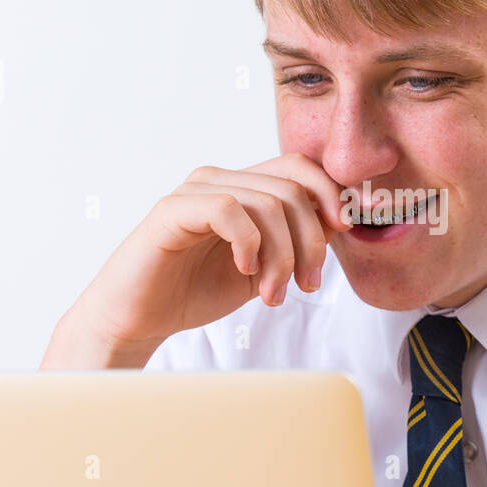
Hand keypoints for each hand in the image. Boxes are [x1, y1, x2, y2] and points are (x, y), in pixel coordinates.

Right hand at [60, 153, 351, 354]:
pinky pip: (229, 210)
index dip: (331, 193)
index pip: (300, 168)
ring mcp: (195, 191)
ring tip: (273, 293)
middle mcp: (220, 181)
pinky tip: (244, 271)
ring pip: (268, 203)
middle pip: (292, 187)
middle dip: (311, 241)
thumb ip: (295, 242)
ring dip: (282, 255)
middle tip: (305, 284)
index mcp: (242, 189)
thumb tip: (340, 220)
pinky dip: (249, 244)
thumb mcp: (264, 269)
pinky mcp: (172, 210)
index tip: (347, 230)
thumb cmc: (195, 291)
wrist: (138, 318)